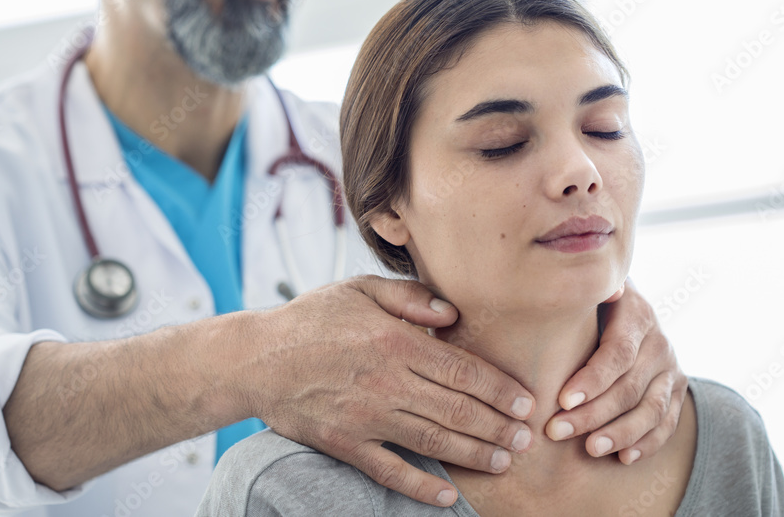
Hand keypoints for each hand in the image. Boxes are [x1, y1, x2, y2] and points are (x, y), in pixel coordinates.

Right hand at [247, 275, 535, 507]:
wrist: (257, 358)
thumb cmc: (311, 319)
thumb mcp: (359, 289)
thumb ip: (409, 297)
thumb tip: (451, 314)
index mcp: (393, 341)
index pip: (461, 370)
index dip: (498, 389)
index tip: (525, 401)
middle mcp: (385, 382)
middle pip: (456, 409)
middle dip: (498, 426)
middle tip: (526, 437)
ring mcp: (365, 417)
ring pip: (432, 440)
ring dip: (473, 453)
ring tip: (503, 460)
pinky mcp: (344, 444)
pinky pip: (389, 471)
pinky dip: (419, 485)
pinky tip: (445, 494)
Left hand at [545, 278, 687, 463]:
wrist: (630, 304)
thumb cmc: (594, 299)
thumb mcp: (591, 288)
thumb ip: (593, 291)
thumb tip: (608, 290)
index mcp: (637, 314)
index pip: (618, 353)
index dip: (592, 380)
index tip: (562, 400)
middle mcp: (659, 342)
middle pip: (629, 387)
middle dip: (592, 414)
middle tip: (557, 430)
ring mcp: (671, 369)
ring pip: (651, 410)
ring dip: (620, 434)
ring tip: (589, 449)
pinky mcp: (677, 391)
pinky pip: (667, 423)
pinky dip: (647, 443)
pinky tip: (623, 457)